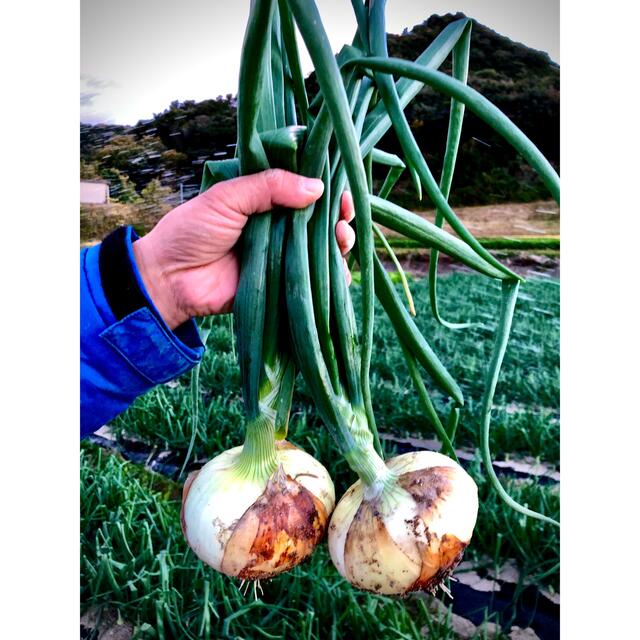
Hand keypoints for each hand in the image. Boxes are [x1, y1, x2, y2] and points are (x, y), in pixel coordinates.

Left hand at [133, 169, 355, 328]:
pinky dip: (332, 278)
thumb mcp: (227, 197)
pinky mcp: (280, 284)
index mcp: (264, 200)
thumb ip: (268, 187)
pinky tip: (341, 271)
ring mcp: (281, 256)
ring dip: (340, 243)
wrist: (169, 279)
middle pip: (320, 220)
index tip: (342, 191)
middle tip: (344, 217)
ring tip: (341, 237)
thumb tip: (317, 187)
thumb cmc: (191, 231)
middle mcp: (278, 227)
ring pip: (322, 249)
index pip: (304, 190)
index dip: (327, 189)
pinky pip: (312, 281)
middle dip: (339, 217)